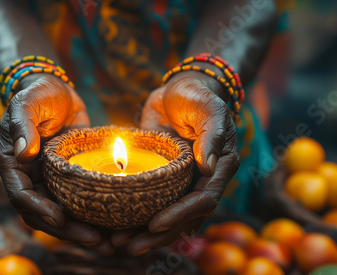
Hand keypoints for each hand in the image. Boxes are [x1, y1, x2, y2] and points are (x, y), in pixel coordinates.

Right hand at [0, 74, 114, 254]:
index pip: (21, 196)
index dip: (39, 210)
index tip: (59, 218)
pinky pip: (79, 201)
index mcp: (12, 165)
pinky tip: (115, 224)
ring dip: (82, 230)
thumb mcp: (27, 104)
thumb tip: (24, 154)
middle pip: (44, 214)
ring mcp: (50, 180)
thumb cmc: (36, 94)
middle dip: (67, 230)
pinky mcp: (70, 178)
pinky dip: (94, 214)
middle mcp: (30, 178)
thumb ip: (24, 126)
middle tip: (95, 241)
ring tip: (109, 243)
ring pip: (63, 213)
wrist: (55, 89)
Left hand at [112, 70, 239, 255]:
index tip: (155, 224)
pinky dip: (137, 216)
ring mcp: (182, 183)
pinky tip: (117, 228)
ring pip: (168, 216)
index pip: (203, 200)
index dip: (181, 215)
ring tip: (117, 243)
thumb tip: (210, 168)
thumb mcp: (208, 109)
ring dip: (145, 233)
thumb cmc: (197, 96)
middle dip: (159, 235)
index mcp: (219, 168)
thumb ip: (212, 135)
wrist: (179, 90)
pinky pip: (152, 203)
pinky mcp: (164, 180)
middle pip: (184, 218)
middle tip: (128, 246)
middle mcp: (202, 181)